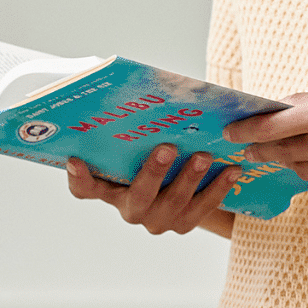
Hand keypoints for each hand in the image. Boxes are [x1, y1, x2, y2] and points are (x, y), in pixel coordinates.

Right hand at [66, 145, 240, 235]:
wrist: (182, 187)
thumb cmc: (149, 155)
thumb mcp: (134, 144)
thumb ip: (128, 129)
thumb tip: (124, 84)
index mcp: (109, 189)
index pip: (85, 189)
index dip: (79, 179)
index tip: (76, 160)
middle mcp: (130, 209)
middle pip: (138, 197)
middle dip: (153, 172)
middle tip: (167, 148)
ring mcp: (158, 220)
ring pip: (174, 204)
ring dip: (190, 179)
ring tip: (205, 156)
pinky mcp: (184, 224)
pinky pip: (203, 208)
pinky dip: (219, 188)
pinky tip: (232, 169)